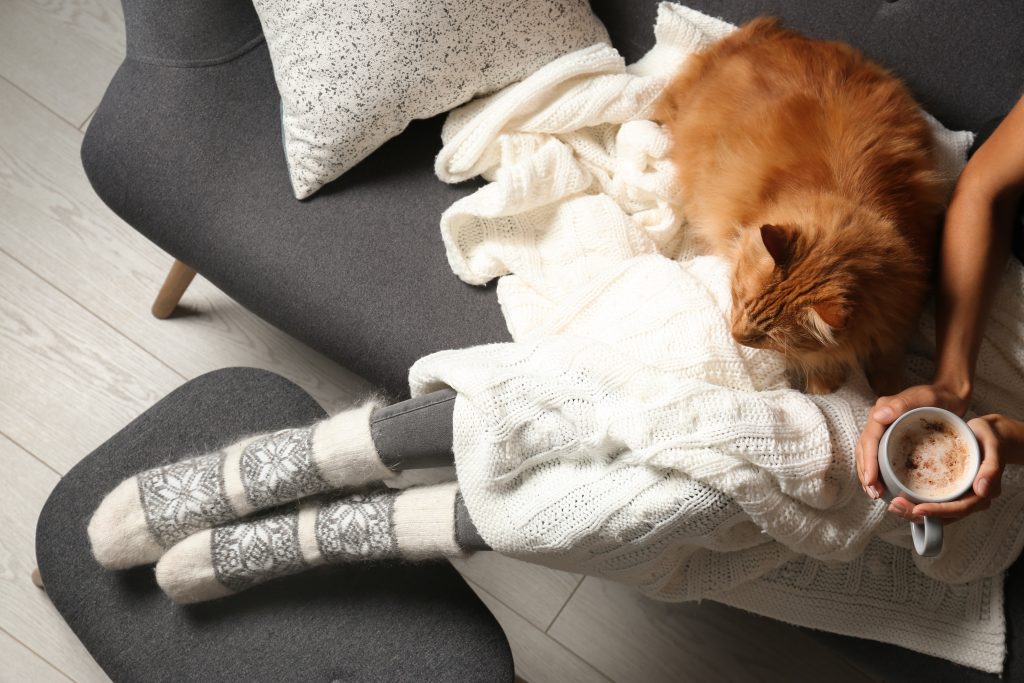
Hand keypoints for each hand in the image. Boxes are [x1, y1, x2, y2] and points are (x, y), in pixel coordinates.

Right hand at [855, 383, 969, 501]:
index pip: (869, 440)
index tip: (871, 481)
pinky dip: (878, 472)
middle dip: (866, 473)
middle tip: (873, 493)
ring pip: (868, 455)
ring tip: (875, 494)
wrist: (948, 396)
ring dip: (869, 475)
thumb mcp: (925, 397)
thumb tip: (877, 417)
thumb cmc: (940, 396)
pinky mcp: (890, 439)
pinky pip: (879, 456)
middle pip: (864, 450)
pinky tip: (882, 486)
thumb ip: (902, 404)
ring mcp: (883, 431)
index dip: (868, 462)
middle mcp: (878, 422)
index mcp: (882, 412)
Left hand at [893, 415, 1012, 521]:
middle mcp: (972, 499)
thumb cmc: (991, 438)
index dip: (939, 511)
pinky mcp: (950, 491)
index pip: (960, 508)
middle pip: (945, 516)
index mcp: (984, 492)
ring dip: (914, 512)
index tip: (918, 509)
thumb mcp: (993, 445)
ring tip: (894, 506)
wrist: (991, 436)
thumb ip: (991, 467)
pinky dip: (917, 504)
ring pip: (937, 513)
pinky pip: (933, 503)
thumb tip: (982, 490)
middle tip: (895, 507)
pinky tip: (901, 499)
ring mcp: (960, 496)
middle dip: (918, 514)